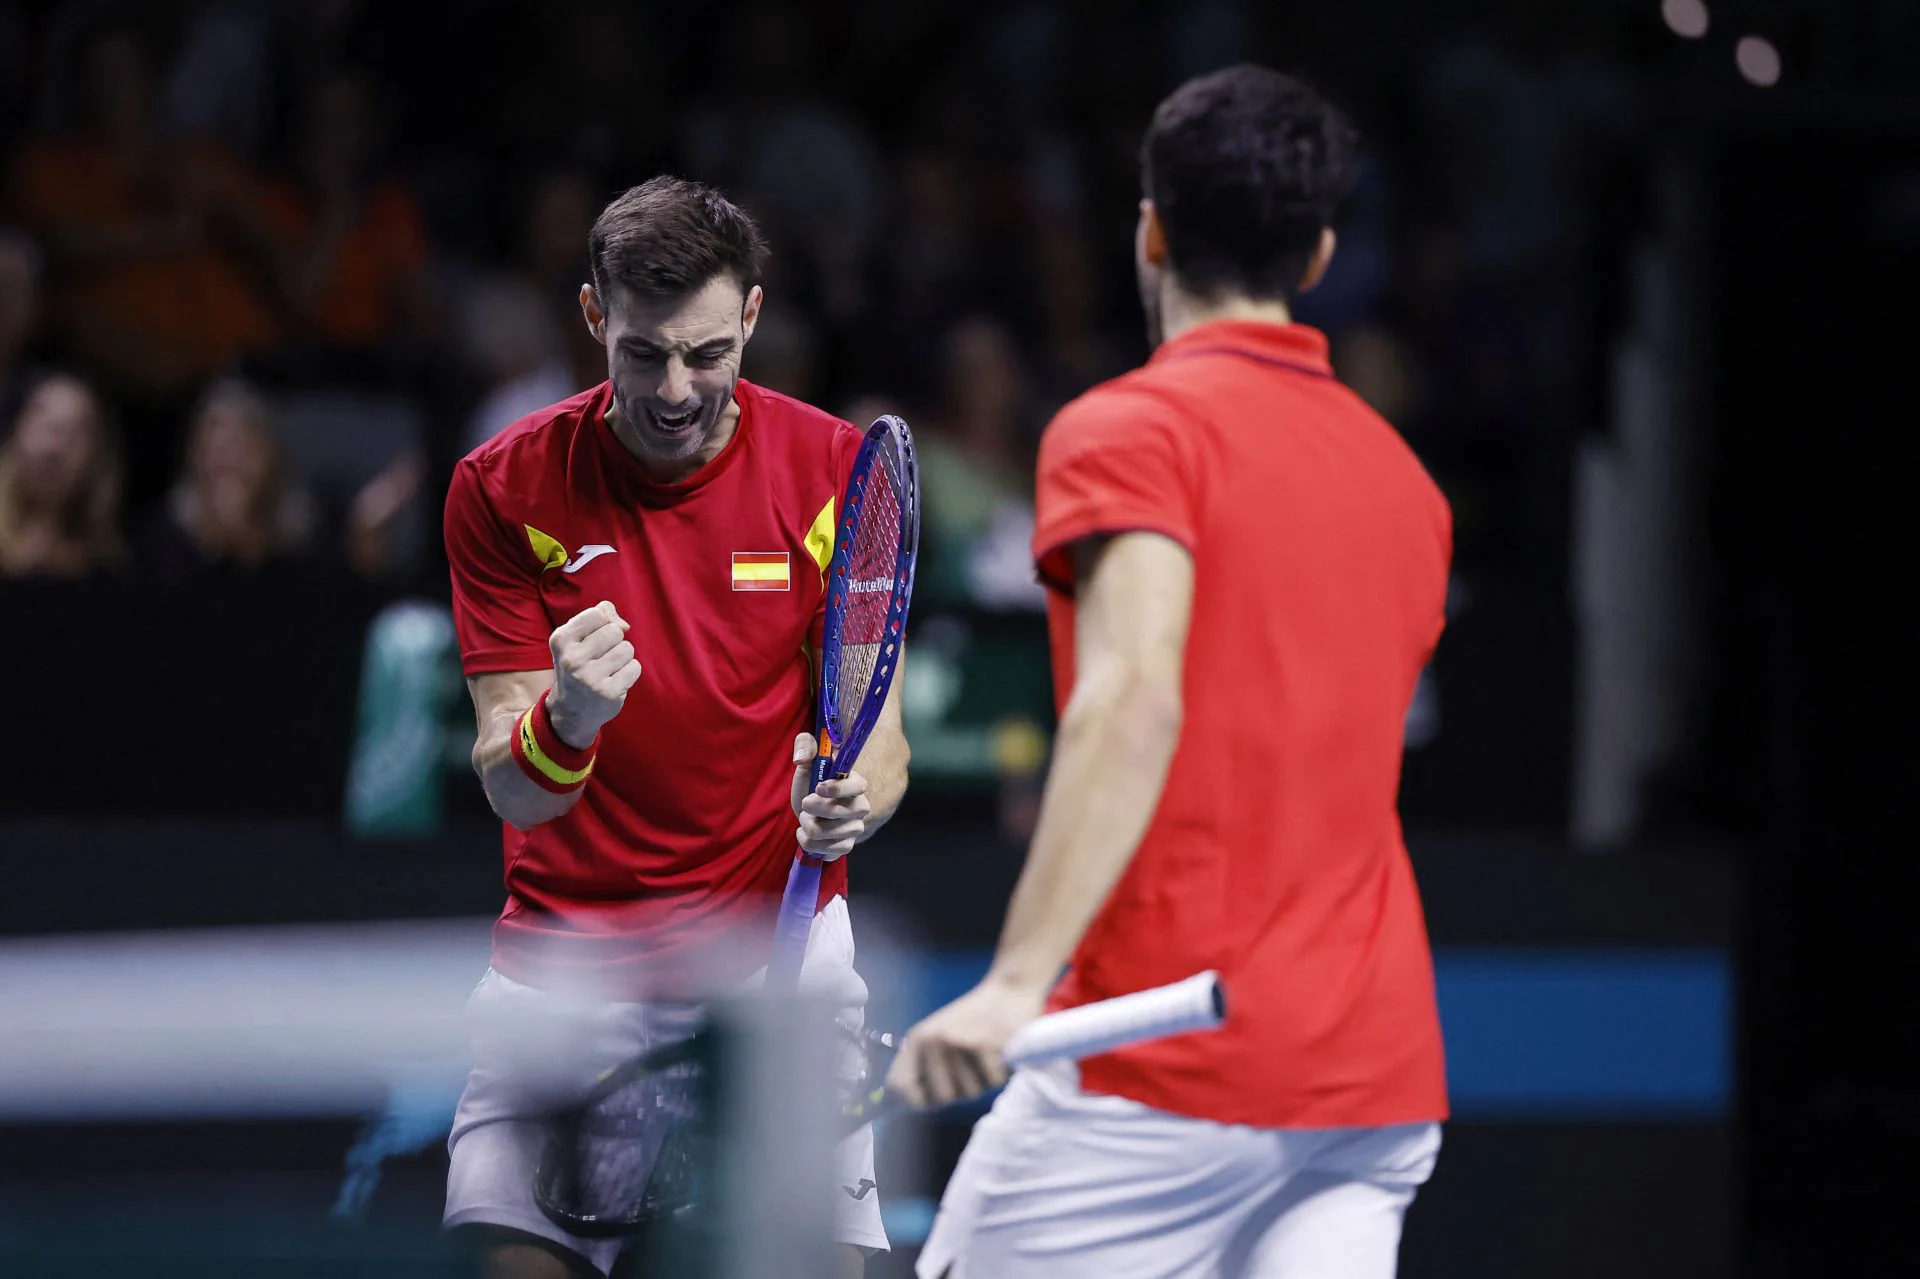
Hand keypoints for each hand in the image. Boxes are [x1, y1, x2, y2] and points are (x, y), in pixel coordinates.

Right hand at [547, 601, 640, 746]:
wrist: (571, 710)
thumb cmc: (578, 665)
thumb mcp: (576, 637)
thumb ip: (599, 616)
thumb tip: (624, 624)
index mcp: (561, 641)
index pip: (597, 614)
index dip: (603, 623)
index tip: (594, 637)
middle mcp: (573, 659)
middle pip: (615, 631)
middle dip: (614, 641)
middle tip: (601, 657)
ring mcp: (590, 678)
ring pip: (627, 649)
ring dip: (623, 657)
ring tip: (608, 669)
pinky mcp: (609, 693)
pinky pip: (635, 667)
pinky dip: (629, 672)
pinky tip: (615, 680)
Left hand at [789, 733, 871, 860]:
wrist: (810, 809)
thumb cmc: (811, 782)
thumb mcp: (807, 760)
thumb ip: (805, 746)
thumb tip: (802, 757)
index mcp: (855, 783)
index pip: (858, 786)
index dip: (838, 789)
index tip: (818, 788)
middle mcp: (860, 807)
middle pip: (837, 813)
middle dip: (811, 809)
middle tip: (805, 803)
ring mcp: (855, 828)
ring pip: (825, 834)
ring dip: (807, 826)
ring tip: (806, 819)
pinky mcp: (846, 846)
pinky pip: (827, 851)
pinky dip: (810, 844)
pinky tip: (807, 835)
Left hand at [885, 977, 1048, 1108]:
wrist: (1010, 990)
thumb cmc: (976, 1019)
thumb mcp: (940, 1037)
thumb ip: (926, 1067)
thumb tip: (913, 1102)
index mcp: (917, 1040)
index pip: (900, 1087)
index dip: (920, 1100)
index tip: (938, 1094)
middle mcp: (931, 1041)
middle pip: (943, 1097)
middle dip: (962, 1090)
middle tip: (973, 1065)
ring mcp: (955, 1043)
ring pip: (971, 1093)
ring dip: (983, 1080)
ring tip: (988, 1053)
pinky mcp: (982, 1045)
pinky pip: (993, 1083)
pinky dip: (1002, 1072)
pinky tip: (1002, 1049)